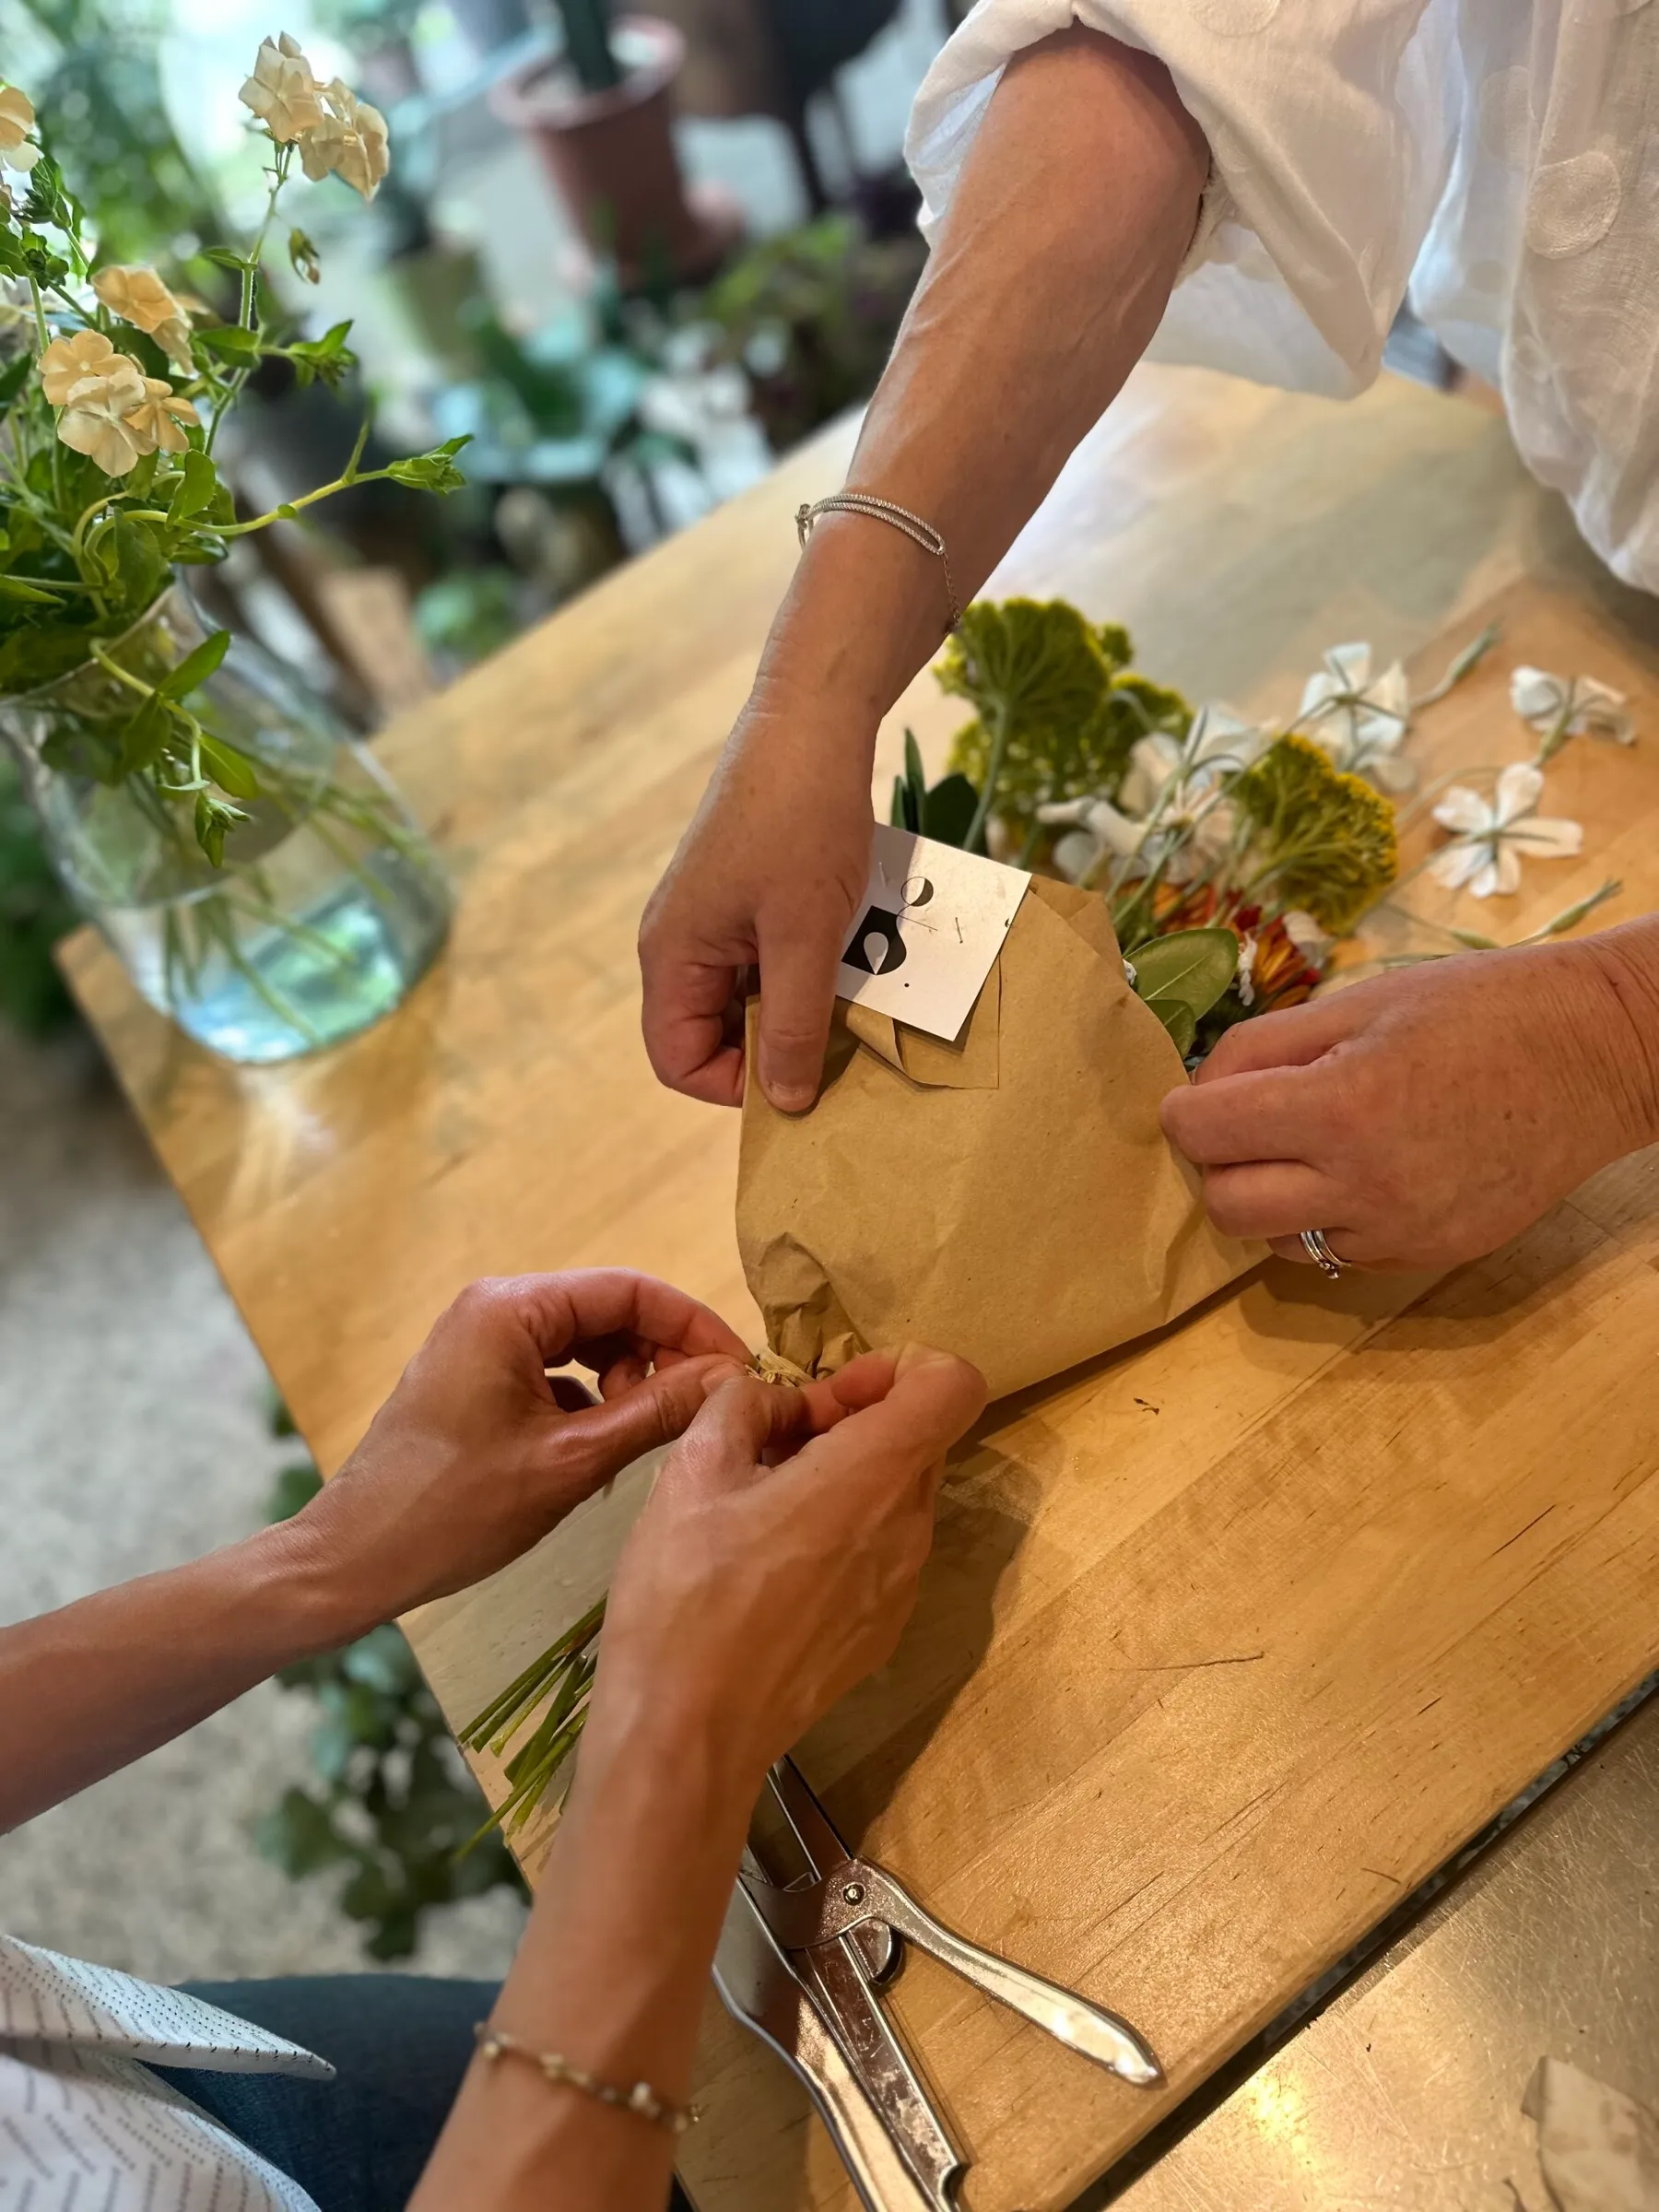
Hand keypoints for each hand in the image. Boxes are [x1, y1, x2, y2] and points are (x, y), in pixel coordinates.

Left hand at [285, 1271, 749, 1626]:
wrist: (357, 1559)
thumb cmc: (458, 1509)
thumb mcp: (571, 1462)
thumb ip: (655, 1411)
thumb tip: (729, 1376)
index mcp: (511, 1309)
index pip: (630, 1290)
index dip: (694, 1327)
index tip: (742, 1371)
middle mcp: (494, 1309)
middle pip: (607, 1312)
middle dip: (661, 1356)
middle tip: (703, 1411)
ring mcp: (480, 1343)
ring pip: (583, 1345)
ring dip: (628, 1381)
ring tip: (653, 1434)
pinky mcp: (474, 1380)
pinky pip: (553, 1373)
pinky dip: (590, 1402)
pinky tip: (604, 1449)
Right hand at [589, 1344, 986, 1785]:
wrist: (688, 1736)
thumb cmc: (684, 1595)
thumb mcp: (692, 1469)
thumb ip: (743, 1404)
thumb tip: (774, 1400)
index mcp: (873, 1476)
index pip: (954, 1384)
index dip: (900, 1365)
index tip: (832, 1391)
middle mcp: (908, 1530)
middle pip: (918, 1439)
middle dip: (855, 1419)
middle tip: (774, 1443)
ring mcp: (902, 1589)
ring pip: (896, 1497)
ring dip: (844, 1477)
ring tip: (759, 1503)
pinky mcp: (880, 1633)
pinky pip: (880, 1553)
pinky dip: (842, 1534)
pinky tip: (767, 1564)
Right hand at [639, 680, 874, 1111]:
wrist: (811, 720)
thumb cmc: (800, 819)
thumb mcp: (805, 935)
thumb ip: (793, 1024)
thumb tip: (784, 1104)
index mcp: (671, 954)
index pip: (677, 1060)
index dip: (734, 1085)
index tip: (800, 1073)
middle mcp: (681, 942)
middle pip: (716, 1034)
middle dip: (777, 1045)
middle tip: (840, 1036)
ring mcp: (715, 918)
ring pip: (752, 997)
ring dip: (803, 1004)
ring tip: (853, 987)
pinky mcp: (749, 896)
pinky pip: (773, 958)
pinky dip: (812, 967)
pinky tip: (853, 949)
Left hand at [1160, 938, 1658, 1271]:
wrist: (1596, 1055)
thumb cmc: (1478, 1009)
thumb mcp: (1359, 1002)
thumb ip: (1264, 1047)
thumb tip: (1198, 1090)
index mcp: (1341, 1106)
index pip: (1204, 1133)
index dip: (1185, 1111)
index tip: (1195, 1098)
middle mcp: (1365, 1184)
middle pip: (1226, 1206)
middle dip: (1217, 1165)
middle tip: (1242, 1127)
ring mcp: (1399, 1231)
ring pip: (1275, 1241)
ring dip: (1269, 1198)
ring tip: (1307, 1148)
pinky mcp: (1428, 1256)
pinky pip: (1336, 1254)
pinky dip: (1324, 1219)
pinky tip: (1358, 1172)